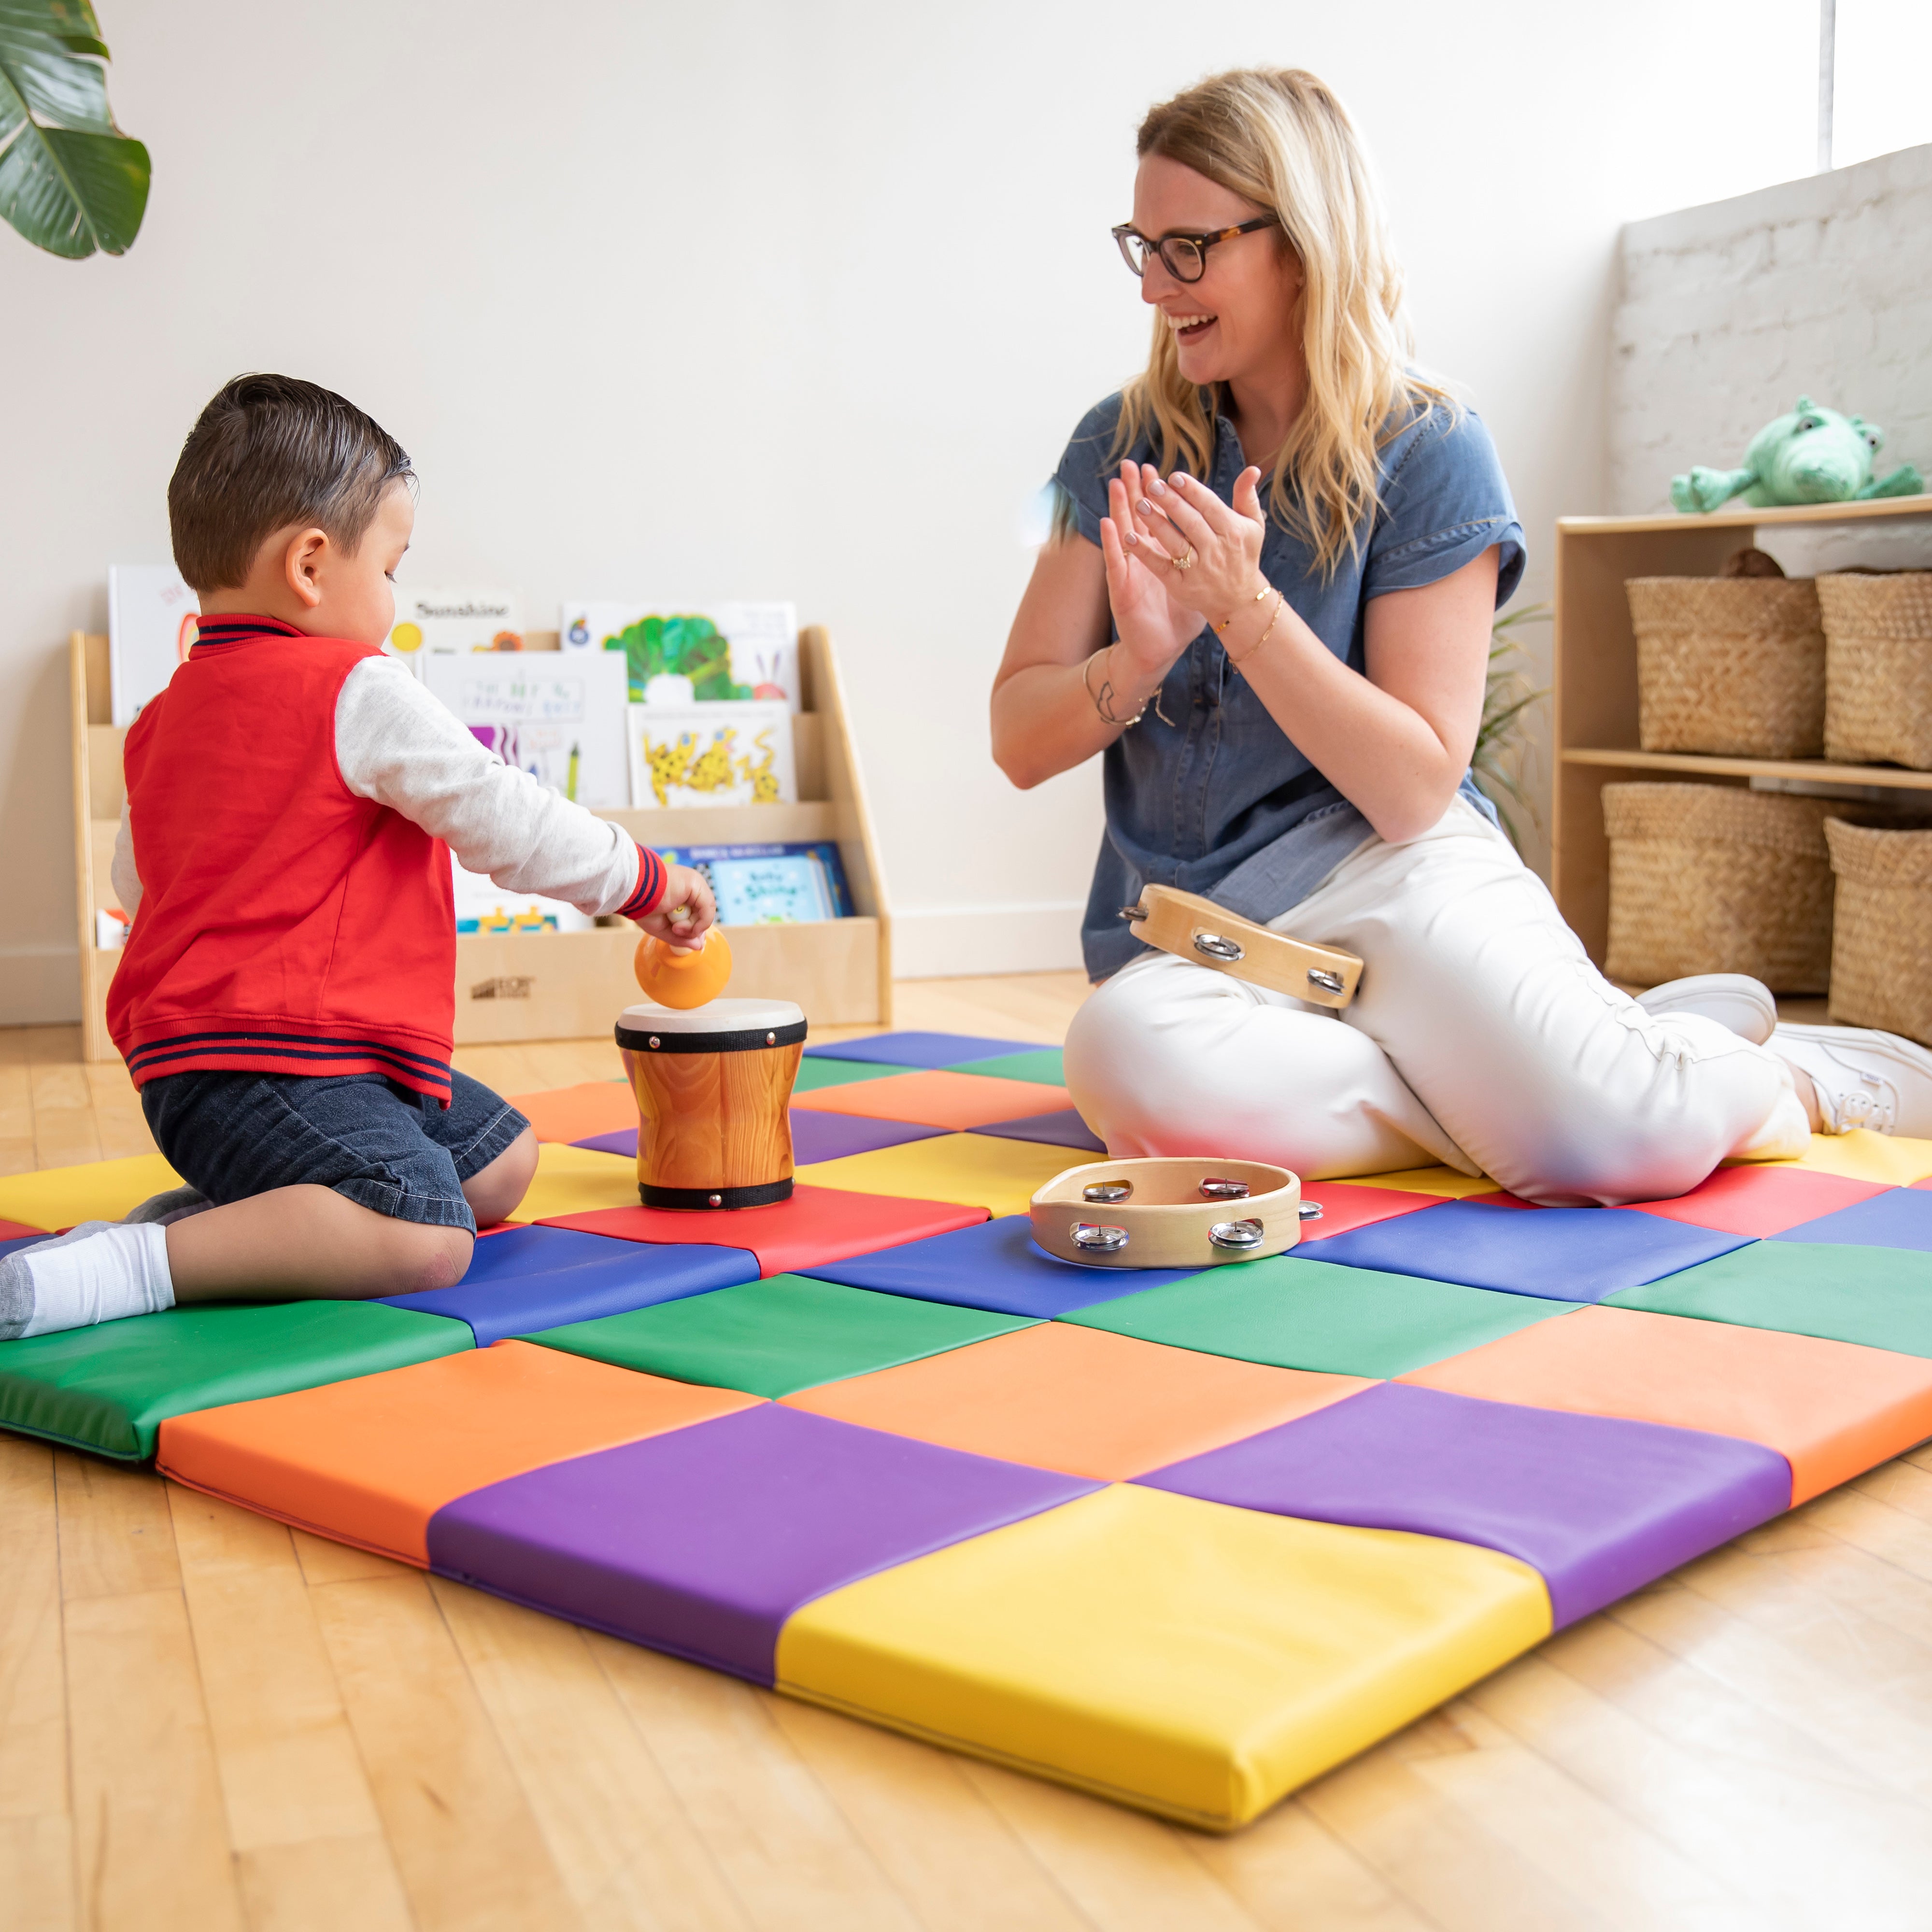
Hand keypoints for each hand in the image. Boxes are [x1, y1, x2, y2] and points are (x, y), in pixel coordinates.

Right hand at [635, 863, 715, 949]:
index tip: (679, 934)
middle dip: (691, 929)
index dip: (692, 929)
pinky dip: (699, 922)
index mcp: (682, 894)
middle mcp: (690, 888)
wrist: (631, 892)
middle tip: (675, 930)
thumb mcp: (662, 928)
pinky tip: (680, 925)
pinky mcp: (695, 883)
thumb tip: (699, 946)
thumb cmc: (641, 907)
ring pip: (706, 913)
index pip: (697, 915)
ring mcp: (694, 884)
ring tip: (675, 927)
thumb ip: (681, 938)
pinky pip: (708, 908)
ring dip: (691, 927)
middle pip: (702, 915)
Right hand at [1099, 465, 1199, 681]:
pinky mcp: (1122, 589)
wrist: (1161, 649)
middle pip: (1137, 518)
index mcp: (1162, 555)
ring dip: (1118, 508)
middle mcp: (1143, 559)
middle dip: (1135, 490)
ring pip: (1123, 533)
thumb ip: (1210, 558)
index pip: (1158, 517)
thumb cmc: (1178, 619)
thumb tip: (1227, 540)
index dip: (1157, 495)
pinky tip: (1108, 523)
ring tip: (1117, 482)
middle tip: (1132, 463)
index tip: (1159, 470)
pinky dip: (1111, 543)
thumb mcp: (1199, 583)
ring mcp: (1130, 572)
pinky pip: (1116, 563)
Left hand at [1124, 461, 1268, 626]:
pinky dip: (1145, 553)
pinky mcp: (1182, 586)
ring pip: (1175, 543)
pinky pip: (1161, 567)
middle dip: (1171, 502)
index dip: (1191, 490)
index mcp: (1233, 531)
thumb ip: (1247, 497)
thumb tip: (1252, 468)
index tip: (1174, 476)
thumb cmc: (1243, 555)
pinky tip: (1129, 538)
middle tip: (1152, 485)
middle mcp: (1216, 550)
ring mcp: (1198, 570)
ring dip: (1156, 523)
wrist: (1239, 601)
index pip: (1209, 506)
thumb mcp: (1253, 526)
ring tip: (1139, 504)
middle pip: (1191, 522)